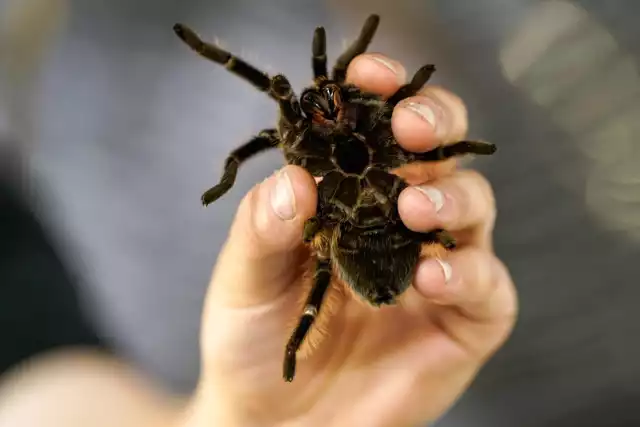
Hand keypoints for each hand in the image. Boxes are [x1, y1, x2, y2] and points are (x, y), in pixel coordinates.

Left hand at [181, 53, 517, 426]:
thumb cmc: (256, 340)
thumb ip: (263, 228)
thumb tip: (295, 178)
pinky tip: (432, 276)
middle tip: (413, 127)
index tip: (369, 76)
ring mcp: (437, 270)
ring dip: (452, 197)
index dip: (383, 95)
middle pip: (442, 155)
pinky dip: (470, 273)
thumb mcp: (245, 278)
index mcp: (352, 200)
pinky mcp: (463, 320)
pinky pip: (488, 287)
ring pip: (475, 209)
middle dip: (436, 127)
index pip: (380, 132)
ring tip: (413, 208)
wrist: (275, 421)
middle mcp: (401, 224)